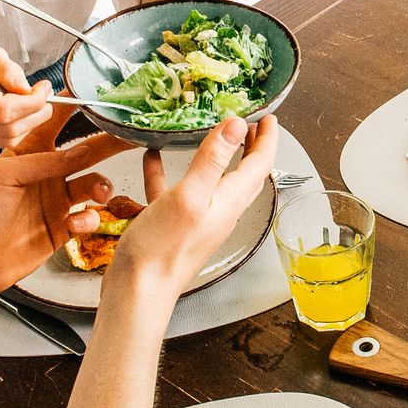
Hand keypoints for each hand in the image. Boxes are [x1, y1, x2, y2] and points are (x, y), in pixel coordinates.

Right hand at [0, 39, 52, 148]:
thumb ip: (5, 67)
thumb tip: (27, 88)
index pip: (3, 107)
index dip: (32, 102)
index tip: (44, 88)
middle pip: (7, 127)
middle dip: (36, 114)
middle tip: (44, 98)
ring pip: (4, 139)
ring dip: (28, 124)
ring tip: (31, 105)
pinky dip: (13, 130)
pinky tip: (14, 114)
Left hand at [0, 105, 128, 299]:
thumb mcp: (3, 176)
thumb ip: (42, 161)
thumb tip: (78, 151)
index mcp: (28, 153)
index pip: (54, 122)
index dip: (74, 107)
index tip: (96, 95)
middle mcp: (47, 173)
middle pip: (85, 151)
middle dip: (108, 141)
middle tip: (130, 135)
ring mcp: (57, 201)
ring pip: (93, 183)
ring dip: (101, 184)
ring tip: (100, 191)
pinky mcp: (64, 227)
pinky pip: (89, 217)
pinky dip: (88, 219)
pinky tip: (74, 224)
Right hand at [112, 116, 280, 296]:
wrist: (138, 291)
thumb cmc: (163, 249)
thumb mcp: (190, 195)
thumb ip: (213, 159)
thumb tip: (235, 124)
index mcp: (228, 201)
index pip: (260, 164)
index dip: (267, 137)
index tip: (268, 116)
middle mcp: (219, 210)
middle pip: (245, 173)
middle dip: (251, 146)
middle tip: (250, 124)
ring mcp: (198, 219)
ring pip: (215, 181)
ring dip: (218, 156)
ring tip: (211, 134)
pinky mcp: (174, 225)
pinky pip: (177, 192)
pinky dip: (170, 172)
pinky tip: (153, 159)